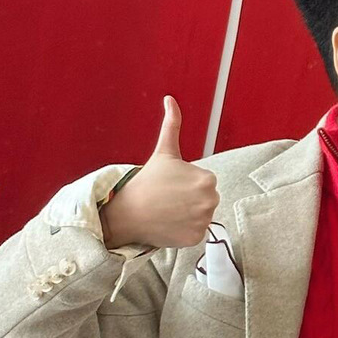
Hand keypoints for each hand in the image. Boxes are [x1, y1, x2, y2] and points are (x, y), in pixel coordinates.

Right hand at [100, 96, 220, 249]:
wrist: (127, 213)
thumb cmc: (146, 182)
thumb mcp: (164, 151)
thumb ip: (172, 124)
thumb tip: (170, 99)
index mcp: (207, 178)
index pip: (205, 183)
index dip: (188, 184)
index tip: (172, 186)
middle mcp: (210, 200)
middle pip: (206, 200)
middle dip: (190, 200)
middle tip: (169, 199)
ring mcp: (203, 221)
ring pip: (201, 217)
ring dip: (188, 215)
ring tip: (168, 211)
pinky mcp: (196, 238)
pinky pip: (196, 233)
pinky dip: (184, 231)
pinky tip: (169, 224)